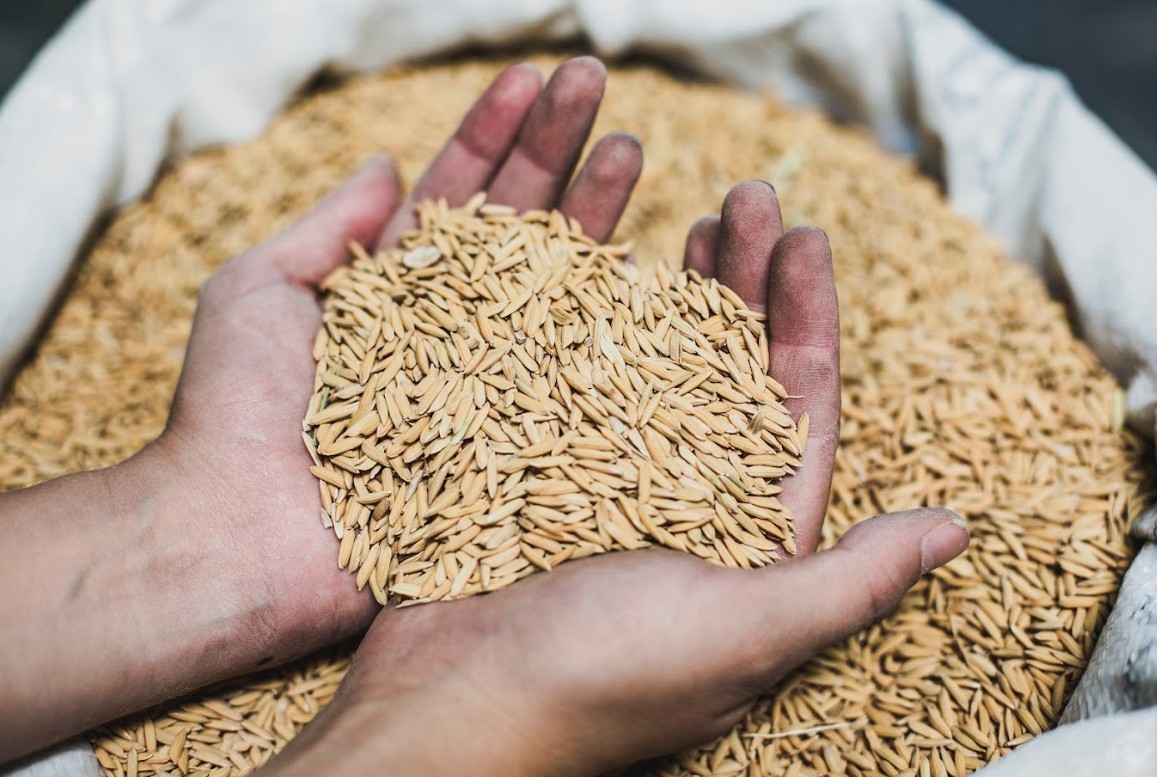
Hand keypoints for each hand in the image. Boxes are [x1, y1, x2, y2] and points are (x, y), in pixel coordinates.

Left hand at [0, 57, 642, 762]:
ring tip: (631, 146)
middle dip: (556, 151)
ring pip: (557, 289)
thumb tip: (383, 158)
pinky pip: (574, 381)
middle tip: (595, 82)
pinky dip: (611, 329)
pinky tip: (648, 271)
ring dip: (592, 214)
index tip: (534, 76)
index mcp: (396, 291)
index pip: (458, 196)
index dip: (496, 133)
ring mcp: (492, 386)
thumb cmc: (233, 410)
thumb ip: (328, 226)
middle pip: (519, 228)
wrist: (240, 535)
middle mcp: (455, 332)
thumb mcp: (258, 290)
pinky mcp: (516, 443)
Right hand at [258, 184, 970, 776]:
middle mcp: (687, 503)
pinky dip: (594, 326)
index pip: (798, 406)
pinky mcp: (544, 470)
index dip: (807, 317)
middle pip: (732, 367)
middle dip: (747, 282)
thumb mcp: (743, 630)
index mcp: (747, 537)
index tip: (806, 237)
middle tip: (745, 197)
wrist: (450, 705)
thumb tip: (954, 532)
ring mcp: (611, 482)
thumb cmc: (600, 678)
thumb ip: (849, 581)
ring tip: (688, 221)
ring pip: (658, 364)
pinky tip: (596, 277)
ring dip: (678, 292)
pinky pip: (580, 382)